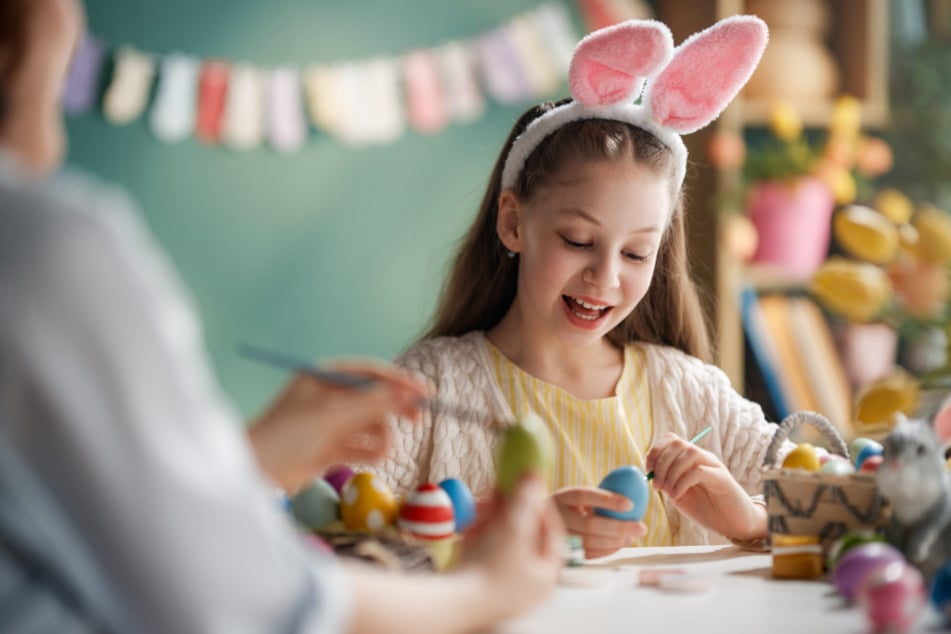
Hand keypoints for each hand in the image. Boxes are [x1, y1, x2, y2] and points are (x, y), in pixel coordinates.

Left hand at [247, 359, 428, 492]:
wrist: (257, 473)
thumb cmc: (288, 434)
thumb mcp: (332, 414)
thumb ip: (371, 403)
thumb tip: (407, 393)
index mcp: (324, 377)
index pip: (369, 372)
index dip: (398, 380)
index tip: (424, 391)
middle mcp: (329, 398)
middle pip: (374, 397)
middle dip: (395, 408)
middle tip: (418, 419)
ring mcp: (331, 424)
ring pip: (372, 425)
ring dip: (382, 436)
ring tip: (380, 450)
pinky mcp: (331, 449)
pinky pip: (363, 446)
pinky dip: (371, 452)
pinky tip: (370, 459)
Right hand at [456, 475, 563, 621]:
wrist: (451, 602)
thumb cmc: (490, 568)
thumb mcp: (513, 526)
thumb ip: (525, 498)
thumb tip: (534, 474)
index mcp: (545, 577)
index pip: (551, 534)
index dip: (539, 506)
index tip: (527, 488)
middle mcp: (526, 588)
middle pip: (524, 539)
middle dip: (510, 512)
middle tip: (500, 492)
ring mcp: (501, 589)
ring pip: (501, 546)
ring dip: (492, 521)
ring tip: (482, 505)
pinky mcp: (478, 588)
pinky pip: (484, 556)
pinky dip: (480, 537)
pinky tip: (471, 524)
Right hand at [551, 486, 645, 558]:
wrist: (543, 526)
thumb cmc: (571, 508)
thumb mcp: (577, 498)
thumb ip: (598, 497)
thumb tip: (633, 492)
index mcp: (561, 497)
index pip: (583, 496)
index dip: (606, 500)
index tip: (630, 504)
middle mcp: (556, 517)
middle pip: (589, 524)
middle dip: (619, 527)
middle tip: (641, 527)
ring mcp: (558, 538)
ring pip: (591, 542)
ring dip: (616, 541)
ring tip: (633, 536)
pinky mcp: (564, 554)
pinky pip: (590, 554)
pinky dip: (608, 550)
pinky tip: (620, 544)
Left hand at [645, 432, 765, 540]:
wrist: (733, 524)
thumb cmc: (706, 509)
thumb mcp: (679, 494)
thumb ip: (666, 482)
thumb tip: (650, 473)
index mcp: (690, 459)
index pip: (670, 440)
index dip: (655, 452)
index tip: (648, 471)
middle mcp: (702, 457)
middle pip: (677, 443)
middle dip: (661, 462)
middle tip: (657, 485)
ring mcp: (713, 465)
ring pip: (688, 452)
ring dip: (671, 471)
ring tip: (667, 491)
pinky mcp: (722, 478)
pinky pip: (698, 471)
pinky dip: (682, 482)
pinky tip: (677, 495)